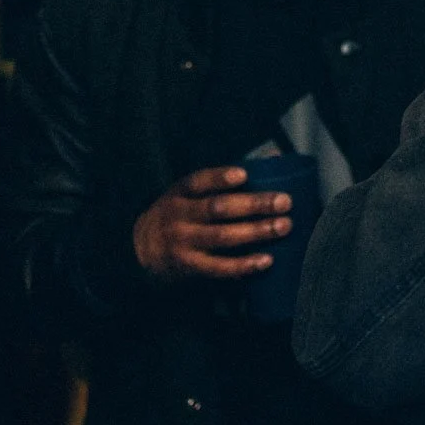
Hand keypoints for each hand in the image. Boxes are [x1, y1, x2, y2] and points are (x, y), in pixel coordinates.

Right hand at [132, 166, 290, 281]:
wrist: (140, 250)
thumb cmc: (180, 214)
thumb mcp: (189, 193)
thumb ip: (226, 178)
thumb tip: (273, 157)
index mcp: (180, 193)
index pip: (198, 181)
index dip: (220, 177)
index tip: (243, 174)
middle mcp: (179, 216)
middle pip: (217, 208)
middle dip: (253, 204)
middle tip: (284, 201)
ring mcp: (183, 242)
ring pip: (222, 237)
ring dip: (256, 232)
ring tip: (283, 226)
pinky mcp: (189, 266)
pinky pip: (219, 267)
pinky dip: (244, 265)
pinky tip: (266, 260)